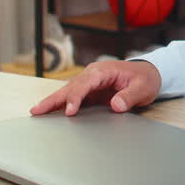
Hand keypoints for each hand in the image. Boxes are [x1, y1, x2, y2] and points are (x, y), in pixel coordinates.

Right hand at [29, 60, 161, 116]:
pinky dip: (60, 104)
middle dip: (53, 99)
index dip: (76, 98)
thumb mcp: (143, 87)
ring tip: (36, 112)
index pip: (85, 83)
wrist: (148, 73)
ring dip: (52, 102)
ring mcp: (89, 83)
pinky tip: (49, 113)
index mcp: (104, 71)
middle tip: (37, 111)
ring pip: (67, 92)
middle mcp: (92, 75)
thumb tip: (116, 105)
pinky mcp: (90, 92)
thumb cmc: (145, 78)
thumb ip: (130, 96)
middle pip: (70, 87)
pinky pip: (73, 97)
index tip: (69, 111)